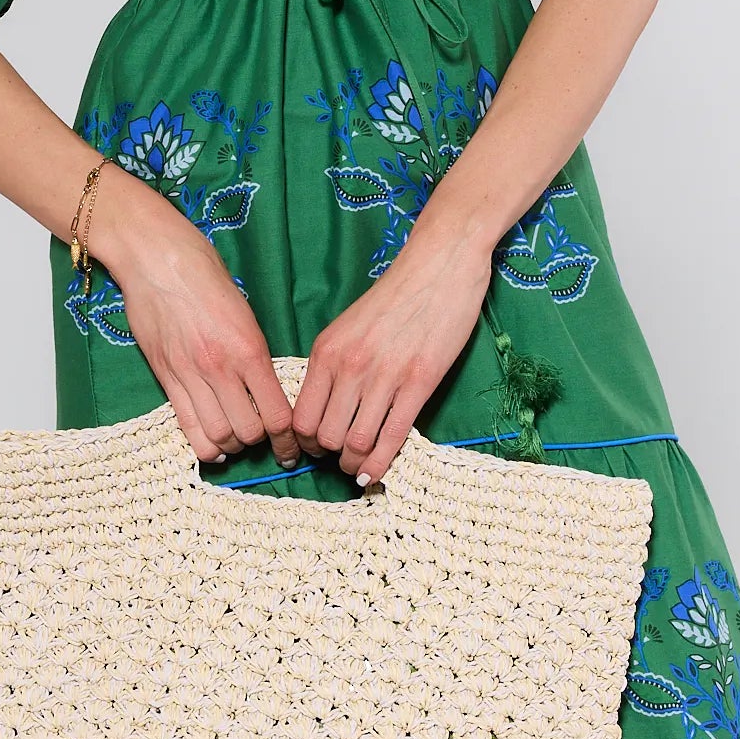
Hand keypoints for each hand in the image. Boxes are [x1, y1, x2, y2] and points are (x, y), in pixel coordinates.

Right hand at [96, 171, 298, 470]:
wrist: (158, 260)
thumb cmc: (206, 276)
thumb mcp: (245, 314)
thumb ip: (254, 355)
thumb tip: (264, 390)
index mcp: (249, 350)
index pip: (276, 416)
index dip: (287, 441)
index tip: (291, 449)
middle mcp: (221, 368)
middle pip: (247, 432)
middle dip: (259, 443)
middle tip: (262, 439)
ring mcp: (189, 375)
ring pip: (217, 436)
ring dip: (230, 445)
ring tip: (235, 438)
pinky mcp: (165, 377)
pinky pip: (186, 425)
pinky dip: (203, 443)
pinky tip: (213, 444)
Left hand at [291, 225, 494, 484]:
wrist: (438, 265)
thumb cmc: (395, 295)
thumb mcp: (348, 326)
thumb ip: (334, 365)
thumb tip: (325, 410)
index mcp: (326, 351)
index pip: (301, 416)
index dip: (305, 443)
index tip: (317, 449)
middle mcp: (349, 365)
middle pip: (325, 436)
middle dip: (331, 456)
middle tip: (341, 460)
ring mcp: (384, 376)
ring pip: (356, 442)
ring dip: (356, 464)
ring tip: (360, 466)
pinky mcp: (419, 383)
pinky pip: (392, 436)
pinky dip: (381, 463)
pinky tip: (378, 473)